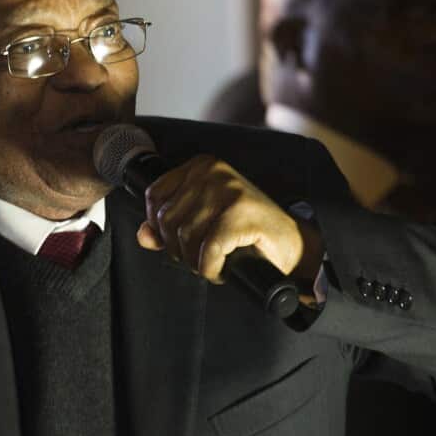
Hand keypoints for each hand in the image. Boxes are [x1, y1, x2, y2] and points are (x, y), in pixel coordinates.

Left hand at [136, 155, 322, 283]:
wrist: (293, 246)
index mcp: (201, 165)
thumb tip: (142, 235)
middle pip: (166, 219)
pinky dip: (211, 268)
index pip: (154, 196)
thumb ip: (169, 226)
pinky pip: (207, 250)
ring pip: (184, 236)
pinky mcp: (242, 214)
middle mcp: (213, 171)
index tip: (179, 242)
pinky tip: (222, 270)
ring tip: (215, 261)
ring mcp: (229, 190)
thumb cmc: (246, 234)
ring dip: (196, 261)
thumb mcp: (202, 223)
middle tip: (201, 257)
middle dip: (179, 248)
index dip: (160, 228)